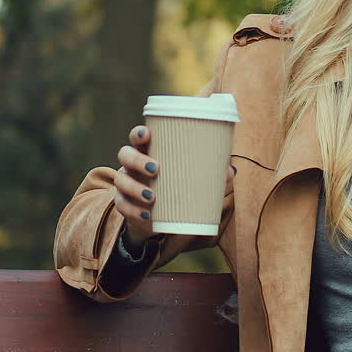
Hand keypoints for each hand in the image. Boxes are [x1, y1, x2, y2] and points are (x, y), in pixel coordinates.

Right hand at [114, 124, 235, 246]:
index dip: (139, 132)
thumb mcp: (190, 179)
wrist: (157, 219)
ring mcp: (125, 184)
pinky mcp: (123, 204)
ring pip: (121, 180)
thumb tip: (230, 171)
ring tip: (152, 196)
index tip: (147, 133)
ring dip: (134, 187)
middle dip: (137, 160)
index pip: (137, 137)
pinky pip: (122, 206)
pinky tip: (147, 215)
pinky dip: (134, 210)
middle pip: (124, 154)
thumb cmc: (174, 188)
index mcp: (149, 152)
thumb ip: (209, 174)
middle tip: (155, 169)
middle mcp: (132, 166)